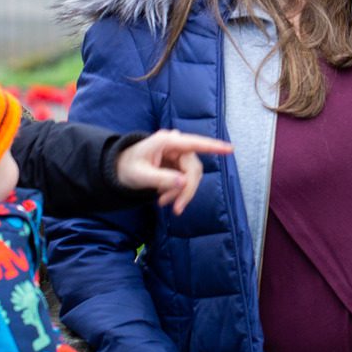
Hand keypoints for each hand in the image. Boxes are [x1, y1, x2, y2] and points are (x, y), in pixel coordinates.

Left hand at [113, 129, 230, 213]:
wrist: (122, 169)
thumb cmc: (128, 168)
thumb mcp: (140, 175)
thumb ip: (161, 179)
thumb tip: (183, 182)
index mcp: (167, 141)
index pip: (194, 143)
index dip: (213, 146)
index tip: (230, 149)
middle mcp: (177, 146)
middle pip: (194, 169)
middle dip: (186, 190)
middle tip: (176, 209)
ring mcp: (179, 155)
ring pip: (192, 177)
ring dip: (181, 193)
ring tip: (164, 203)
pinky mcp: (180, 165)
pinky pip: (187, 181)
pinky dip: (178, 192)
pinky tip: (164, 199)